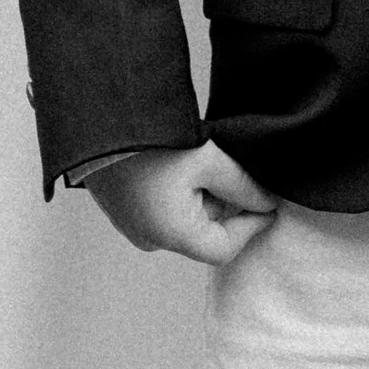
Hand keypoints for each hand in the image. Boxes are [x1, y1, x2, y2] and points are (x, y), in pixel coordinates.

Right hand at [80, 142, 278, 268]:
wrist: (99, 120)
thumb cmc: (150, 141)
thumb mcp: (208, 160)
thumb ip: (243, 186)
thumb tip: (266, 202)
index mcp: (171, 235)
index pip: (225, 248)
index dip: (252, 225)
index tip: (270, 201)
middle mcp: (151, 238)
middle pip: (206, 233)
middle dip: (227, 204)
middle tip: (234, 168)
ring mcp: (133, 225)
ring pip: (187, 219)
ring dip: (204, 195)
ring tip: (204, 159)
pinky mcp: (123, 209)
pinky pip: (165, 209)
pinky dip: (183, 191)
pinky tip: (182, 161)